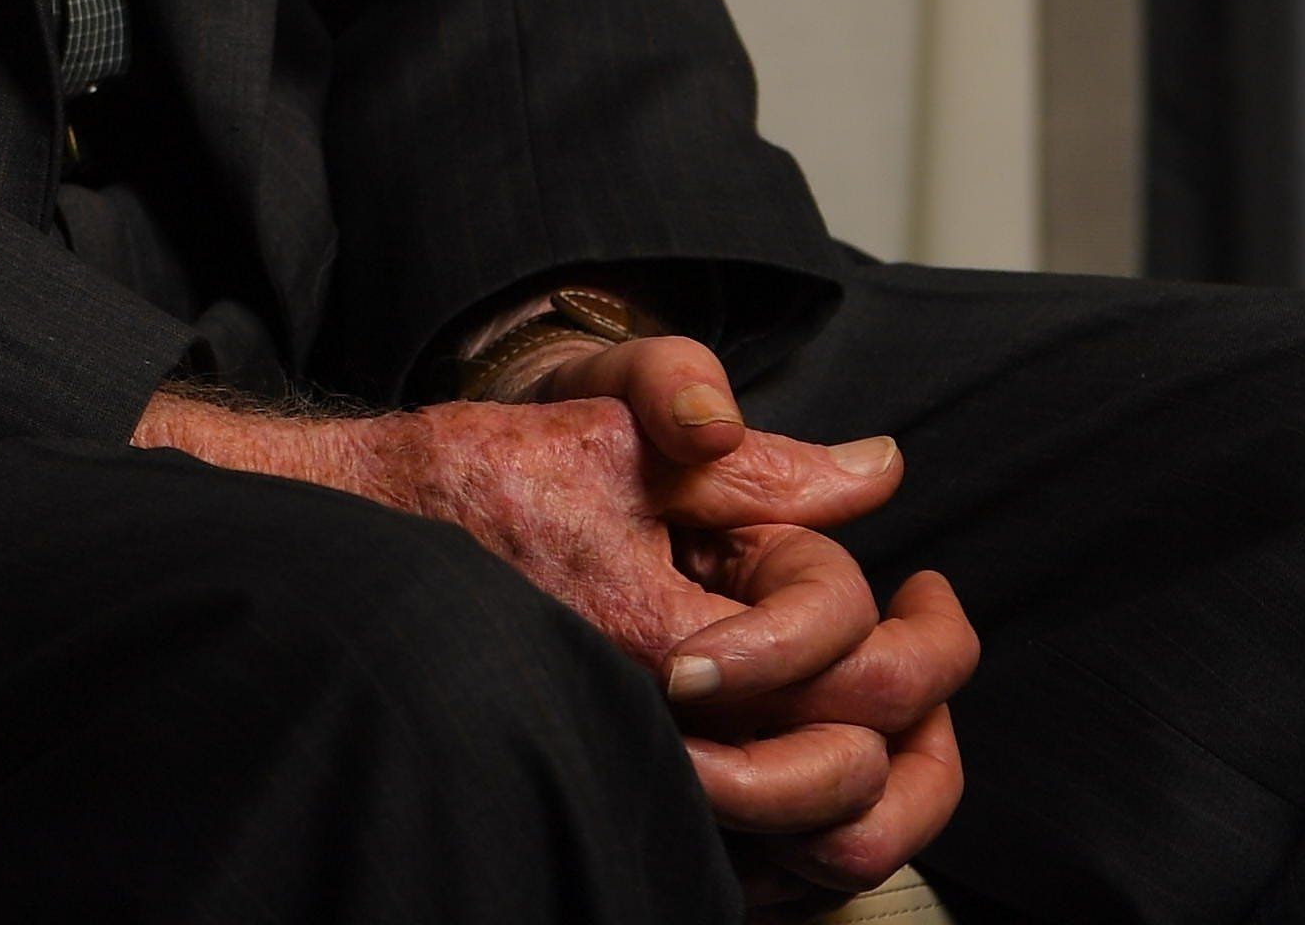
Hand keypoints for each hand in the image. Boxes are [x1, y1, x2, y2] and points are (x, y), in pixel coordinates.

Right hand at [131, 363, 937, 852]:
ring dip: (902, 776)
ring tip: (919, 704)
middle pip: (852, 772)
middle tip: (938, 619)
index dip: (884, 603)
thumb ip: (748, 449)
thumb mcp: (604, 427)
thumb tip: (880, 471)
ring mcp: (645, 783)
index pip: (829, 636)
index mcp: (654, 633)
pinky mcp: (640, 810)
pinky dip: (843, 827)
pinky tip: (854, 746)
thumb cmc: (475, 482)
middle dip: (925, 686)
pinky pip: (776, 877)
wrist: (366, 563)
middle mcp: (651, 732)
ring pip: (826, 848)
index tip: (912, 577)